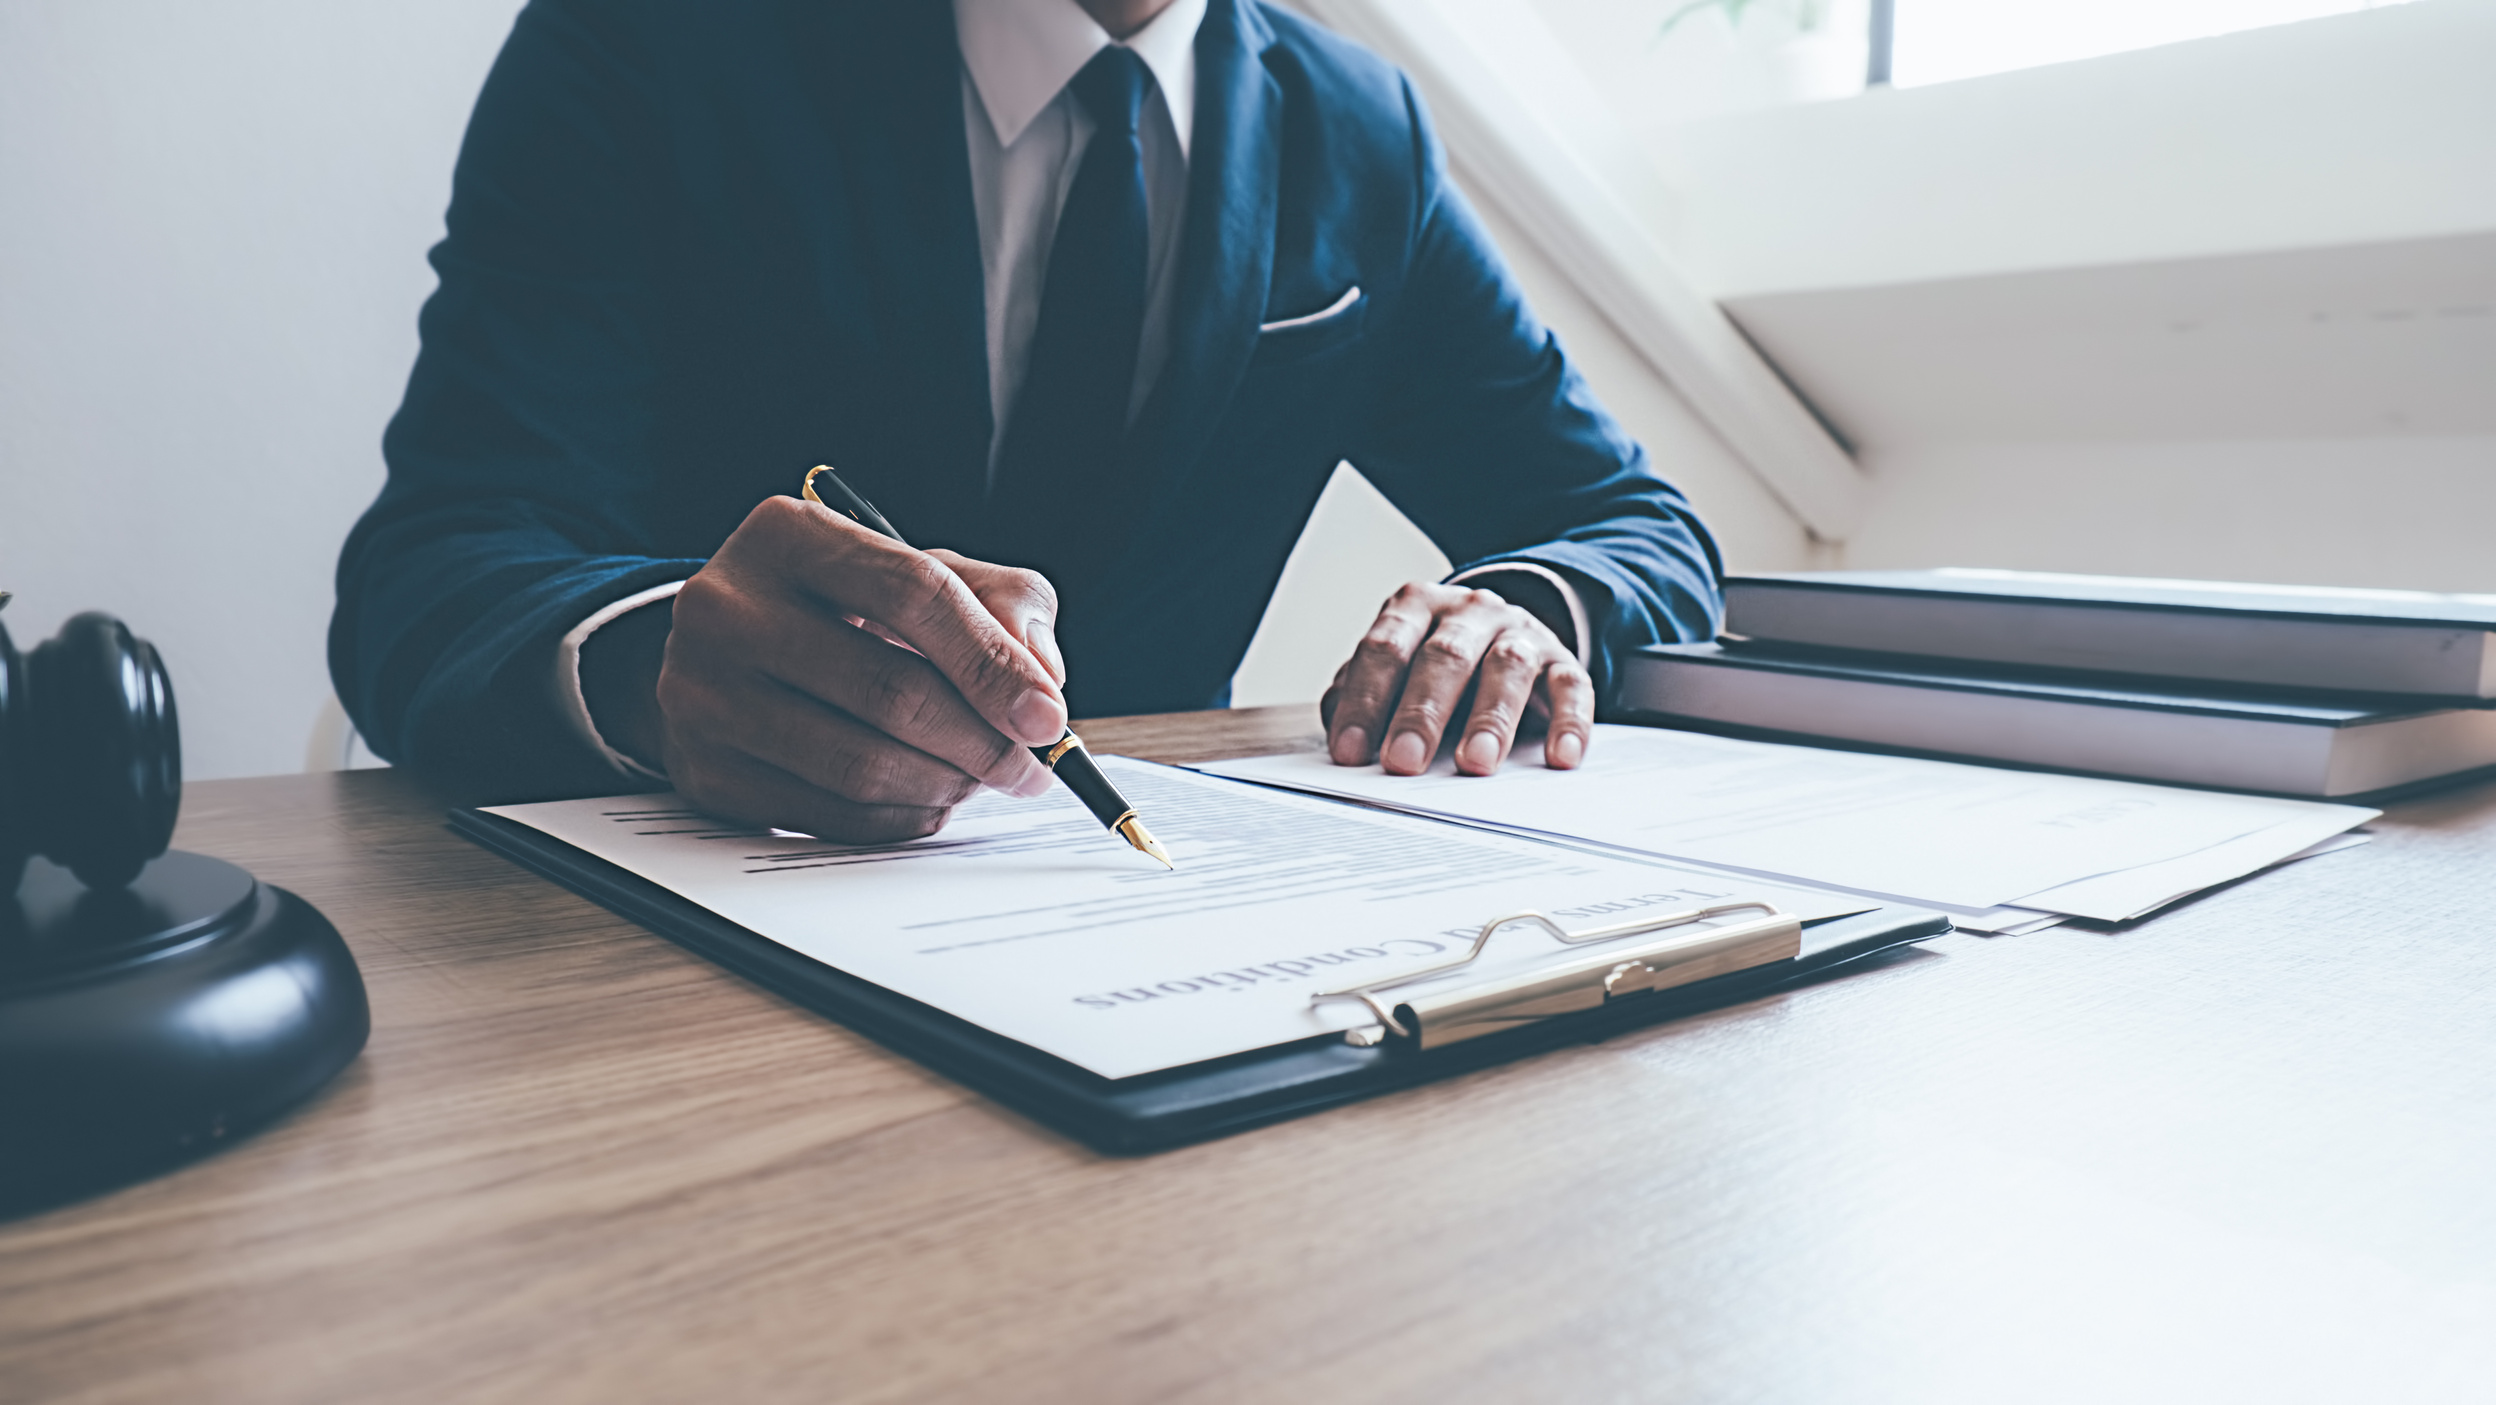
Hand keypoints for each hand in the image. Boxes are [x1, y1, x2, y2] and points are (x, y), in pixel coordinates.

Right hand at [584, 495, 1069, 842]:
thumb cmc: (846, 609)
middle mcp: (727, 608)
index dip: (991, 663)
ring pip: (860, 764)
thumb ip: (1003, 603)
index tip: (1047, 717)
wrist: (726, 653)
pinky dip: (899, 817)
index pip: (912, 592)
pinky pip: (830, 816)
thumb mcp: (924, 572)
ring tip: (979, 778)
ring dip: (946, 785)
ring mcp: (703, 694)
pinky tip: (927, 797)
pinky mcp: (704, 772)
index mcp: (788, 535)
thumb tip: (1042, 679)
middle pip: (889, 690)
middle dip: (982, 742)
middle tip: (1028, 767)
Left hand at [1321, 580, 1592, 777]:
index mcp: (1416, 608)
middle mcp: (1469, 612)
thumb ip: (1363, 695)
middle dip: (1422, 712)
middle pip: (1444, 656)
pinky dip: (1568, 723)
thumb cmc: (1436, 664)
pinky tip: (1559, 756)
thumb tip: (1341, 737)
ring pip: (1507, 666)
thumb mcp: (1395, 669)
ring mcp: (1520, 633)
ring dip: (1491, 717)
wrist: (1504, 633)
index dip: (1366, 701)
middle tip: (1404, 760)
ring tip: (1476, 762)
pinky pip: (1571, 687)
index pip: (1385, 649)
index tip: (1350, 751)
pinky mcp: (1563, 661)